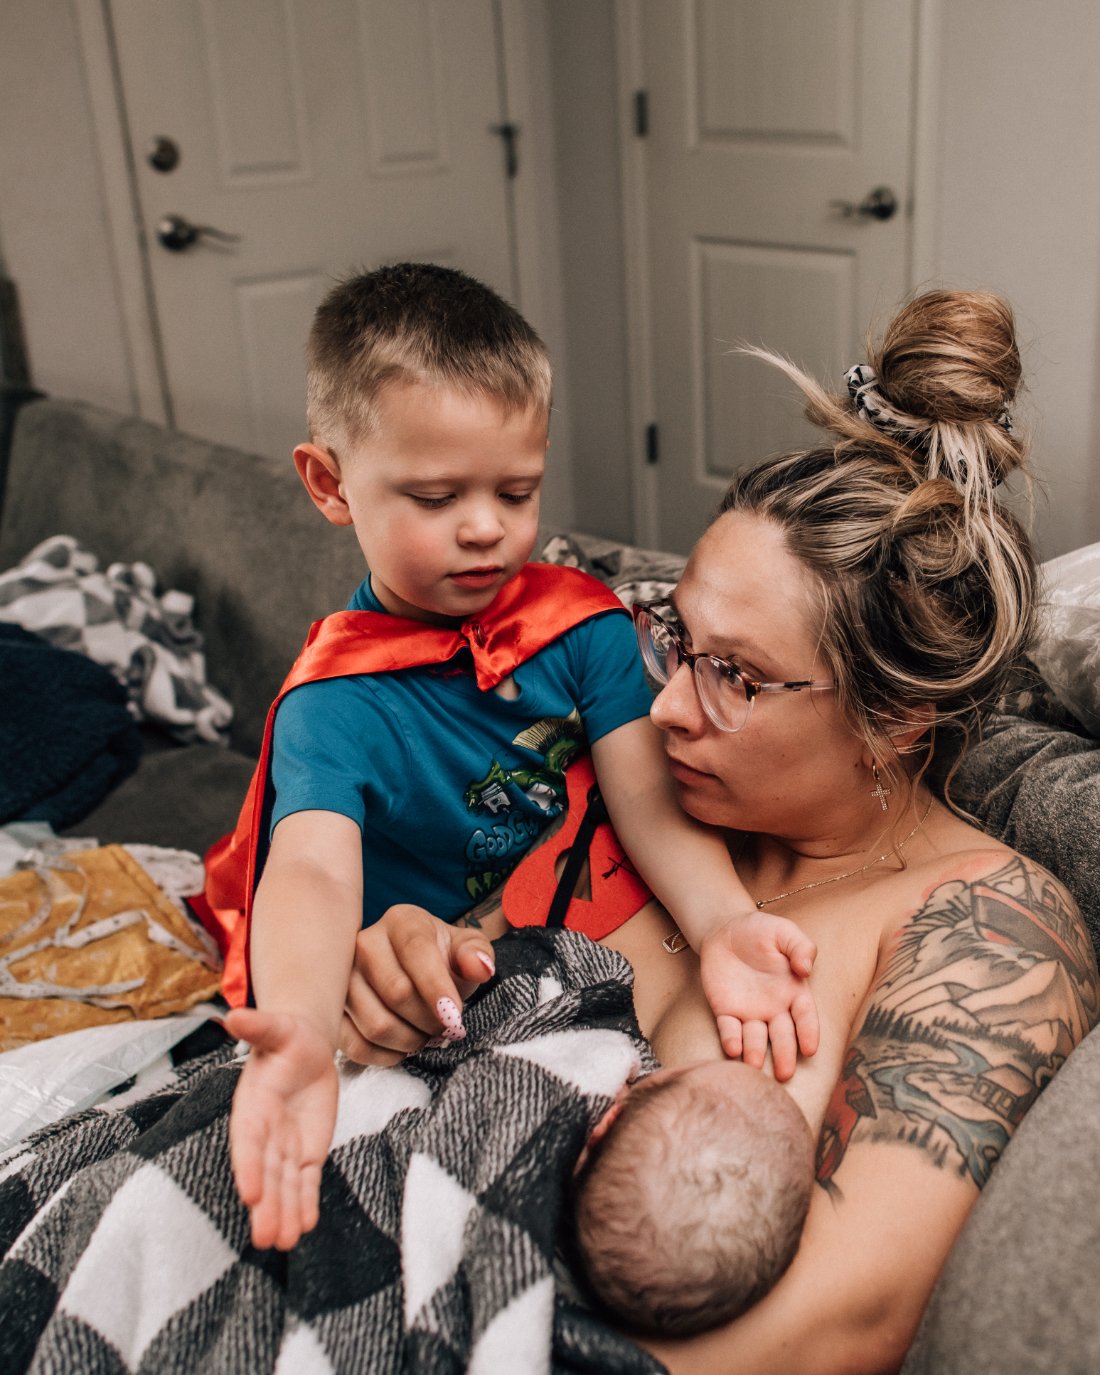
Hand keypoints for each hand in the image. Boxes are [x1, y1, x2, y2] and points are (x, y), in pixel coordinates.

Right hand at [225, 1007, 338, 1249]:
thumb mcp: (277, 1027)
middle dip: (267, 1205)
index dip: (250, 1166)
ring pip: (285, 1184)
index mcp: (252, 1106)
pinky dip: (305, 1202)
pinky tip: (305, 1227)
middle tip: (266, 1239)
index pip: (250, 1141)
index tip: (252, 1193)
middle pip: (266, 1172)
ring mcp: (285, 1145)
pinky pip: (305, 1181)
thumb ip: (257, 1026)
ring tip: (285, 1243)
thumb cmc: (286, 1036)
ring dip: (284, 1212)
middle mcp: (265, 1132)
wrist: (304, 1048)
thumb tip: (233, 1016)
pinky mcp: (306, 1152)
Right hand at [340, 903, 496, 1064]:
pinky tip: (403, 1049)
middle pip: (396, 992)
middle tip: (445, 1029)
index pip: (416, 950)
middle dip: (429, 1020)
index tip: (455, 1018)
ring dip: (410, 1041)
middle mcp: (364, 942)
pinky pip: (354, 1044)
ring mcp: (342, 977)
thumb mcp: (467, 949)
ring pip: (375, 1023)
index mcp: (401, 921)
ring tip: (426, 1037)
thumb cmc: (443, 959)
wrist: (415, 971)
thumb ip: (477, 954)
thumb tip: (480, 967)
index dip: (437, 988)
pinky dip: (385, 1056)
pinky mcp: (332, 1009)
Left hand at [699, 912, 818, 1080]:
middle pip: (782, 1035)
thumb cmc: (760, 931)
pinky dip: (731, 1039)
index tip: (810, 1048)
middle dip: (784, 1054)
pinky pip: (729, 1029)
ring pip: (755, 1038)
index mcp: (793, 991)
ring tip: (754, 1066)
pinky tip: (732, 1049)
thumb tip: (806, 967)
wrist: (725, 929)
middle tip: (784, 1074)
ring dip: (755, 1053)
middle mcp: (774, 1008)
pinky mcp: (725, 1011)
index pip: (805, 1016)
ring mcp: (749, 1012)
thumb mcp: (784, 932)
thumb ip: (800, 947)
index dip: (808, 1032)